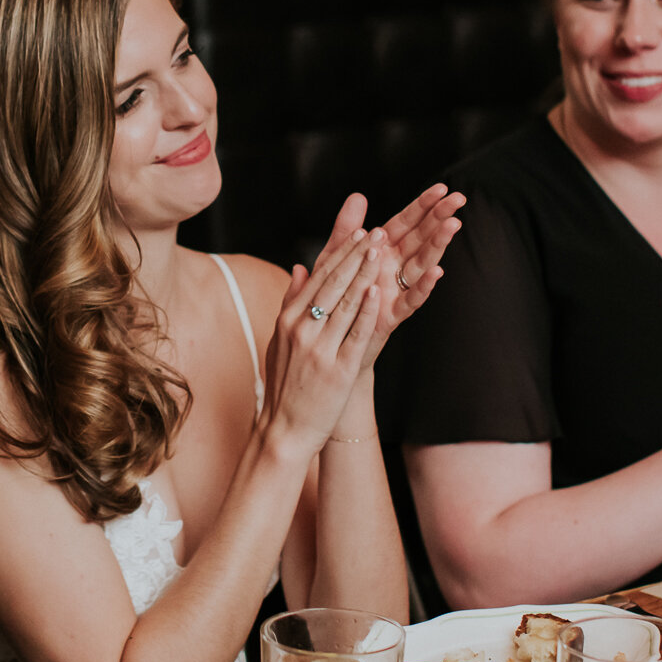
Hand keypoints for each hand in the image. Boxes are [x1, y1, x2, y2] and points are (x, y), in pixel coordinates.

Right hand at [258, 229, 387, 457]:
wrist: (283, 430)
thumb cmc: (285, 384)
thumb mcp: (280, 340)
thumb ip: (291, 302)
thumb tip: (302, 268)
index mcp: (288, 320)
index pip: (319, 277)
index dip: (341, 253)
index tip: (359, 231)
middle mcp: (301, 331)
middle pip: (333, 284)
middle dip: (357, 255)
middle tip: (376, 231)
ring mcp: (319, 350)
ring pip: (345, 304)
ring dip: (365, 274)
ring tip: (381, 251)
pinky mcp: (337, 370)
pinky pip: (354, 335)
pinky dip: (365, 312)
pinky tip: (377, 293)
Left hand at [312, 188, 465, 361]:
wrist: (329, 339)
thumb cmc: (333, 297)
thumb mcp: (334, 258)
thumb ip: (346, 229)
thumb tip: (358, 196)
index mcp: (381, 250)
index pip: (406, 222)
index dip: (423, 205)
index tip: (442, 188)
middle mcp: (393, 267)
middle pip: (420, 238)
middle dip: (439, 218)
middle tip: (459, 200)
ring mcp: (395, 289)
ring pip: (421, 263)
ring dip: (437, 245)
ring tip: (453, 226)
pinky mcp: (392, 313)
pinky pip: (411, 299)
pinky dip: (424, 286)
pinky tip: (436, 272)